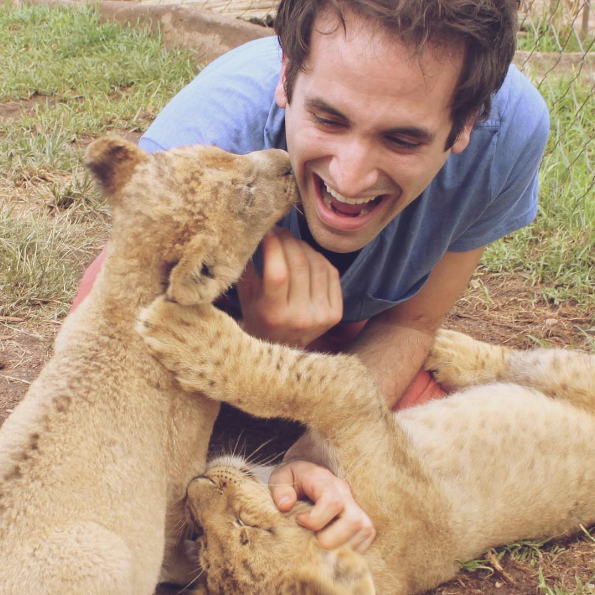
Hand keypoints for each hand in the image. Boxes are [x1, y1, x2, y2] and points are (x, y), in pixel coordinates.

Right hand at [237, 228, 342, 347]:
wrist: (282, 348)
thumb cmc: (258, 318)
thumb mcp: (246, 297)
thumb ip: (248, 269)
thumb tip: (255, 234)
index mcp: (273, 315)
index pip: (278, 273)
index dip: (274, 246)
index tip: (267, 232)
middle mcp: (300, 317)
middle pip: (299, 265)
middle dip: (288, 240)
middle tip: (279, 231)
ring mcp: (321, 315)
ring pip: (317, 265)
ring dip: (303, 246)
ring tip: (291, 242)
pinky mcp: (335, 313)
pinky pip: (330, 273)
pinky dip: (318, 258)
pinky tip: (307, 254)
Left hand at [269, 460, 375, 552]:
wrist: (307, 474)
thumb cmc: (293, 479)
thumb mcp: (280, 477)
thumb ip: (280, 489)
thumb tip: (285, 505)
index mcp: (325, 480)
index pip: (333, 502)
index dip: (316, 520)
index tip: (299, 521)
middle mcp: (345, 492)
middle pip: (354, 520)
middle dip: (331, 540)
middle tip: (312, 539)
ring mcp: (356, 505)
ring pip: (364, 530)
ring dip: (342, 546)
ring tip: (321, 543)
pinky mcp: (362, 518)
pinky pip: (366, 537)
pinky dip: (351, 548)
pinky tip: (333, 546)